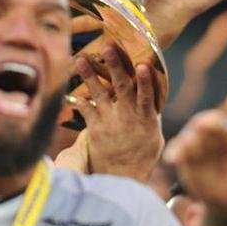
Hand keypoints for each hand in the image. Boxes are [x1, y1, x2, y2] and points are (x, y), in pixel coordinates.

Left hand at [71, 46, 163, 181]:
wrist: (123, 178)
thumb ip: (151, 114)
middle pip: (121, 88)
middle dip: (115, 66)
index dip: (145, 81)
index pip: (147, 96)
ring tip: (80, 59)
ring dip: (90, 75)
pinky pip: (86, 111)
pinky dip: (79, 100)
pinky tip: (72, 88)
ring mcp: (110, 123)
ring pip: (99, 95)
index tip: (142, 64)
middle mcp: (127, 118)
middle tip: (109, 47)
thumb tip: (152, 96)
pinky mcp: (95, 130)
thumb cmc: (143, 156)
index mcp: (145, 118)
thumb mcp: (154, 136)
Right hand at [165, 92, 226, 209]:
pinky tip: (172, 160)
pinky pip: (179, 150)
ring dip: (190, 138)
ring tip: (188, 145)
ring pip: (193, 134)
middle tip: (204, 126)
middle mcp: (219, 130)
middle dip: (209, 122)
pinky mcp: (185, 152)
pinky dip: (175, 153)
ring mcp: (201, 139)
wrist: (225, 199)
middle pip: (215, 121)